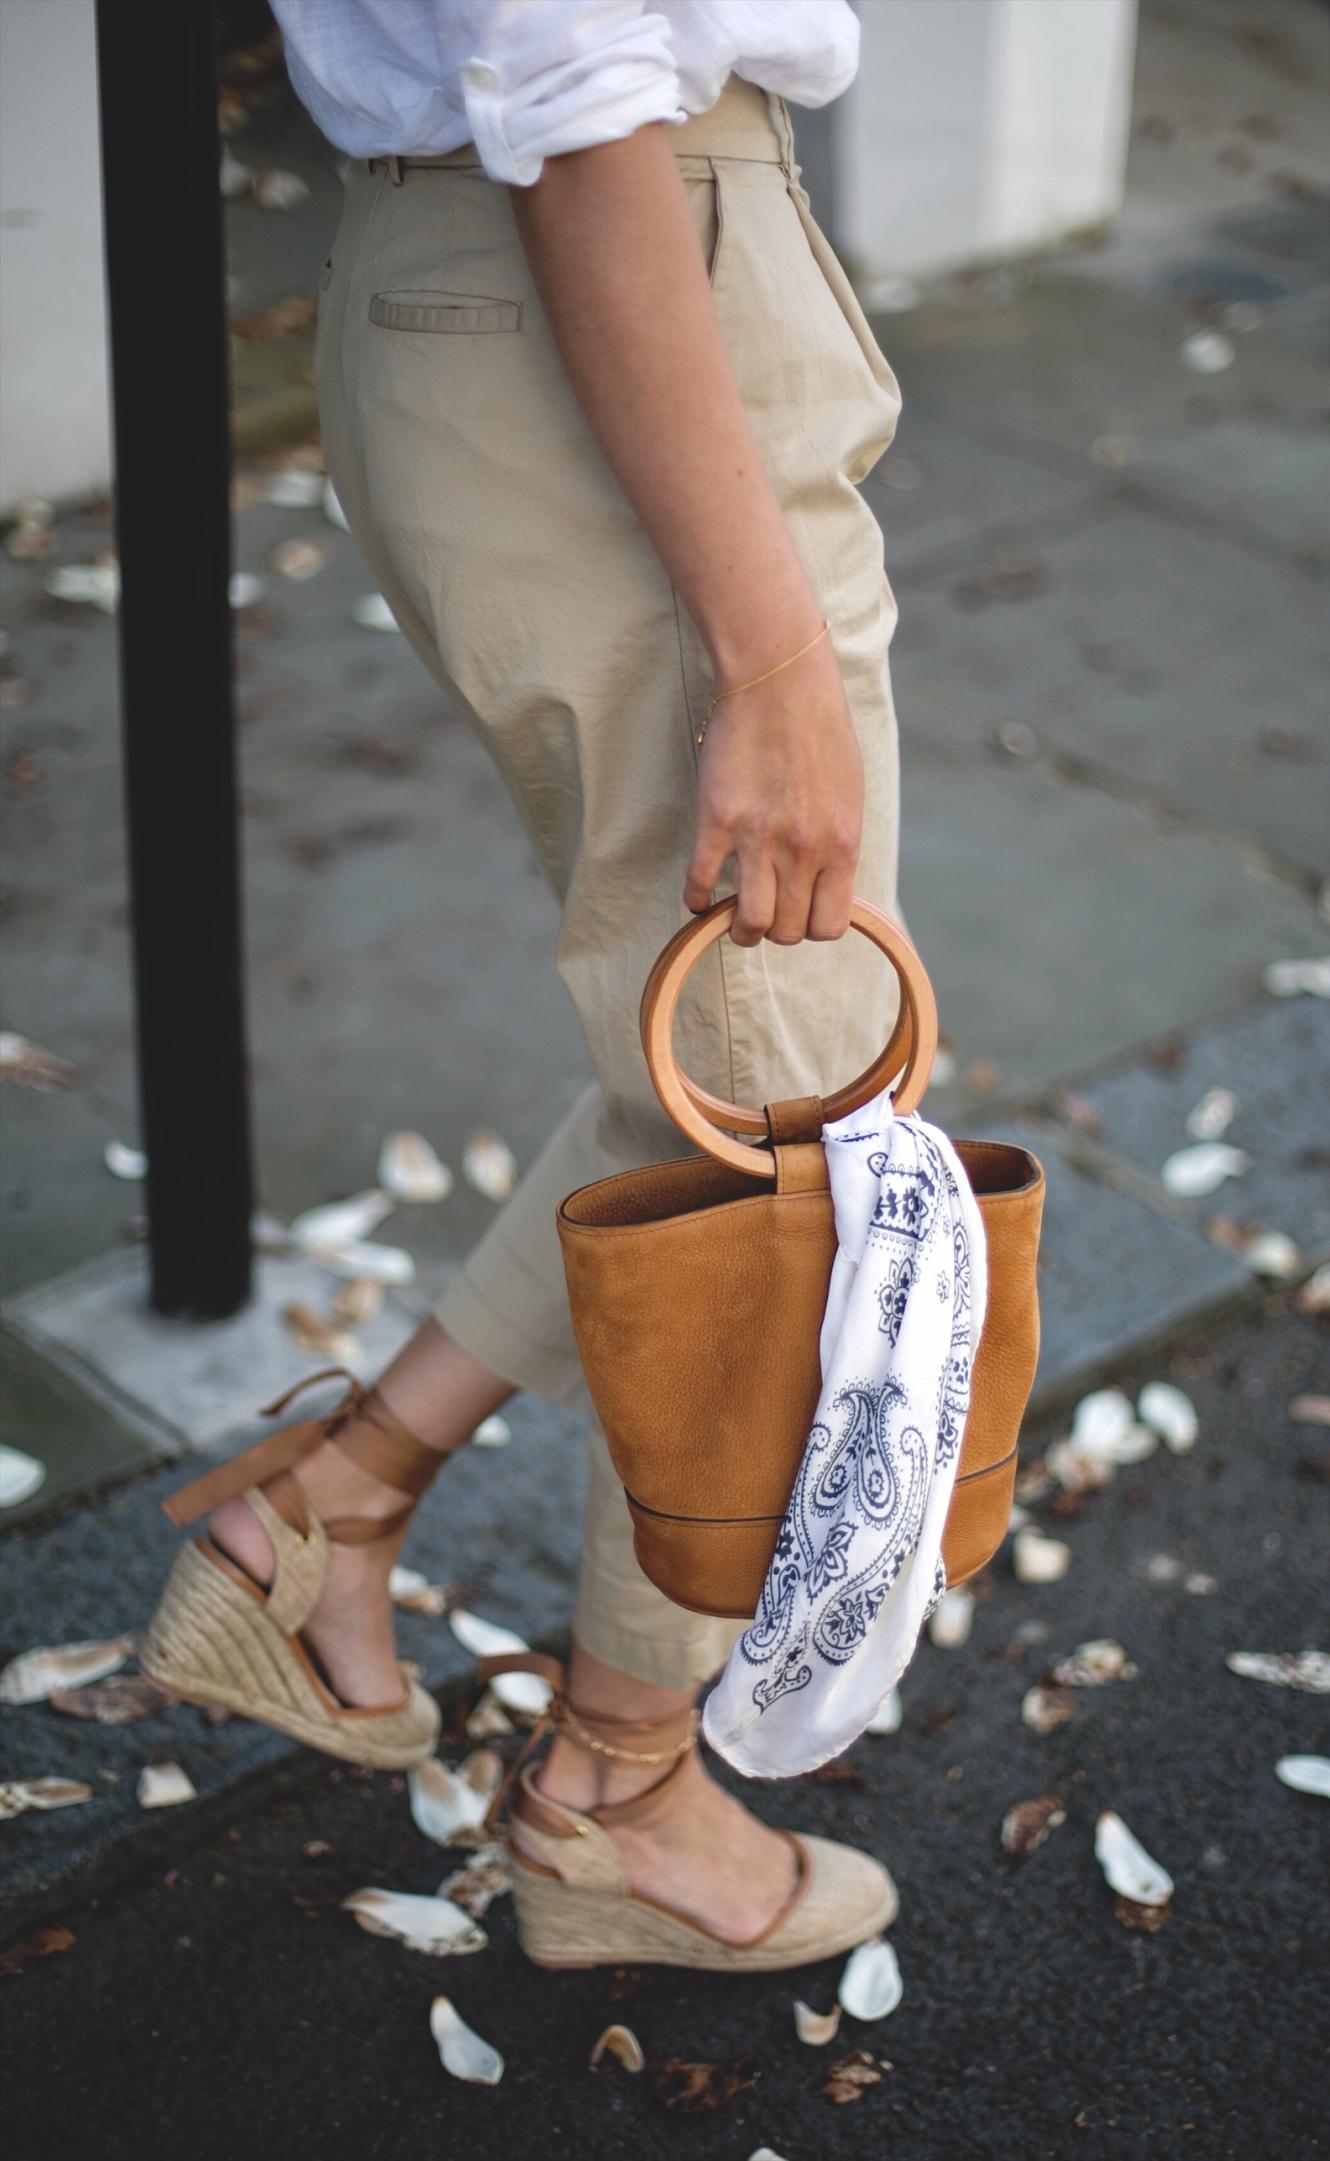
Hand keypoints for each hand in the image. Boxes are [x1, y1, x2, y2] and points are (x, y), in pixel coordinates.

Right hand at [684, 636, 863, 945]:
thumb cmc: (820, 729)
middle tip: (763, 913)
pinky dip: (697, 901)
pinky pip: (701, 885)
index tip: (800, 912)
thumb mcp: (849, 793)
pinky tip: (698, 897)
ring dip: (739, 930)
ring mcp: (758, 840)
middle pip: (787, 931)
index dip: (812, 927)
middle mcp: (803, 850)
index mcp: (841, 844)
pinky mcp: (716, 823)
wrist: (780, 681)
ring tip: (731, 919)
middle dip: (775, 931)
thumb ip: (837, 842)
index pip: (829, 925)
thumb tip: (826, 882)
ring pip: (748, 923)